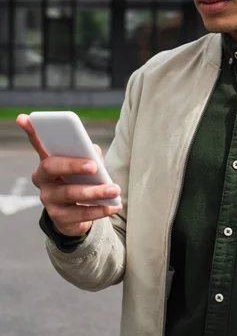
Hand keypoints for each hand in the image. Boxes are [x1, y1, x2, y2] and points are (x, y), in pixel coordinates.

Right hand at [16, 114, 121, 236]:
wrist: (76, 216)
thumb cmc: (81, 181)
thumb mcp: (86, 166)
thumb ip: (89, 154)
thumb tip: (93, 152)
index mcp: (48, 161)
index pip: (38, 143)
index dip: (31, 131)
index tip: (24, 117)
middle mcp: (43, 179)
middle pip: (52, 167)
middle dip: (73, 165)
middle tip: (93, 166)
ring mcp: (48, 199)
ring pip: (70, 193)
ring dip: (95, 191)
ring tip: (114, 189)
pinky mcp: (59, 218)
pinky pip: (80, 214)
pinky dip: (99, 209)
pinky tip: (113, 205)